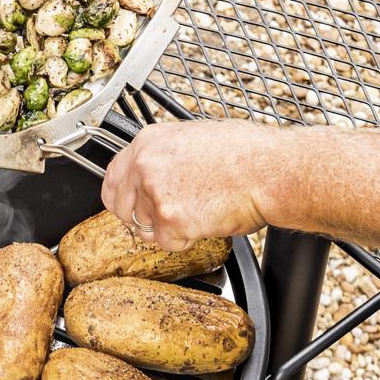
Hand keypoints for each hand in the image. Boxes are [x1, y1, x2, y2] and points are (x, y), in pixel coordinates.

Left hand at [100, 120, 290, 250]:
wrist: (269, 170)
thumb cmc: (246, 152)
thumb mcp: (193, 137)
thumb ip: (164, 155)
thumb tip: (155, 170)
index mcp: (148, 142)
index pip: (111, 178)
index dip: (120, 197)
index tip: (128, 206)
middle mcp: (145, 165)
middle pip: (122, 208)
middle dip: (143, 218)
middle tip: (170, 216)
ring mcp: (155, 194)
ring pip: (145, 228)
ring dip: (168, 228)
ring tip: (198, 211)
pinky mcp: (171, 220)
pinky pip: (168, 243)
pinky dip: (186, 240)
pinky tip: (205, 220)